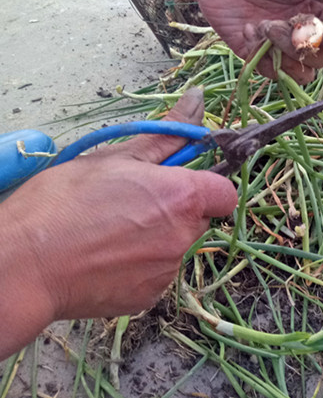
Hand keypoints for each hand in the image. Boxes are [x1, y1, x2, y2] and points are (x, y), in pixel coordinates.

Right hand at [0, 89, 236, 358]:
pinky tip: (104, 258)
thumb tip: (198, 99)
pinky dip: (138, 266)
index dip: (206, 186)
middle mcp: (184, 236)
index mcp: (182, 197)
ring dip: (156, 238)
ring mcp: (167, 271)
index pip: (225, 193)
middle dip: (176, 210)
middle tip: (131, 204)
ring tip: (109, 232)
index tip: (179, 182)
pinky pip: (155, 274)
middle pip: (199, 219)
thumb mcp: (114, 158)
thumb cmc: (63, 203)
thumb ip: (166, 134)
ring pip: (175, 247)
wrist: (23, 266)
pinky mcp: (149, 297)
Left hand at [144, 0, 322, 83]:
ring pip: (301, 71)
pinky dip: (262, 57)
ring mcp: (281, 45)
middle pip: (322, 57)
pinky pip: (271, 73)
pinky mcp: (256, 54)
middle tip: (282, 23)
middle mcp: (305, 30)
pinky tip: (248, 30)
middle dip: (305, 45)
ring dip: (285, 55)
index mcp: (320, 7)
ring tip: (264, 27)